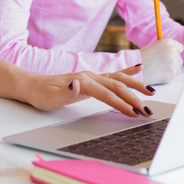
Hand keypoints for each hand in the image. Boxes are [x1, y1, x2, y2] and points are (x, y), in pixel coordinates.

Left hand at [23, 64, 152, 116]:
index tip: (133, 113)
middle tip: (148, 110)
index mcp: (83, 81)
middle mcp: (90, 76)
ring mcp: (92, 77)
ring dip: (136, 85)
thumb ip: (66, 92)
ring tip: (151, 92)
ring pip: (119, 79)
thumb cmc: (41, 94)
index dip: (121, 103)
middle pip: (117, 85)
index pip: (107, 93)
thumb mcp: (49, 98)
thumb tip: (78, 85)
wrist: (33, 86)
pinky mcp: (93, 80)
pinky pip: (114, 75)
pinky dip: (128, 72)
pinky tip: (138, 69)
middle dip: (134, 98)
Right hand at [138, 38, 183, 84]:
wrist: (134, 70)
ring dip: (171, 70)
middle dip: (173, 63)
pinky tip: (158, 74)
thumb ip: (165, 48)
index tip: (169, 56)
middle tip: (160, 64)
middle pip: (180, 59)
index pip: (180, 47)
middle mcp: (172, 51)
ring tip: (159, 69)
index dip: (175, 52)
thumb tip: (175, 51)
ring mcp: (173, 62)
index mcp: (167, 42)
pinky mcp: (172, 72)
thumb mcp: (153, 47)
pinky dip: (168, 76)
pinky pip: (174, 75)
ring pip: (178, 68)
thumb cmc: (142, 58)